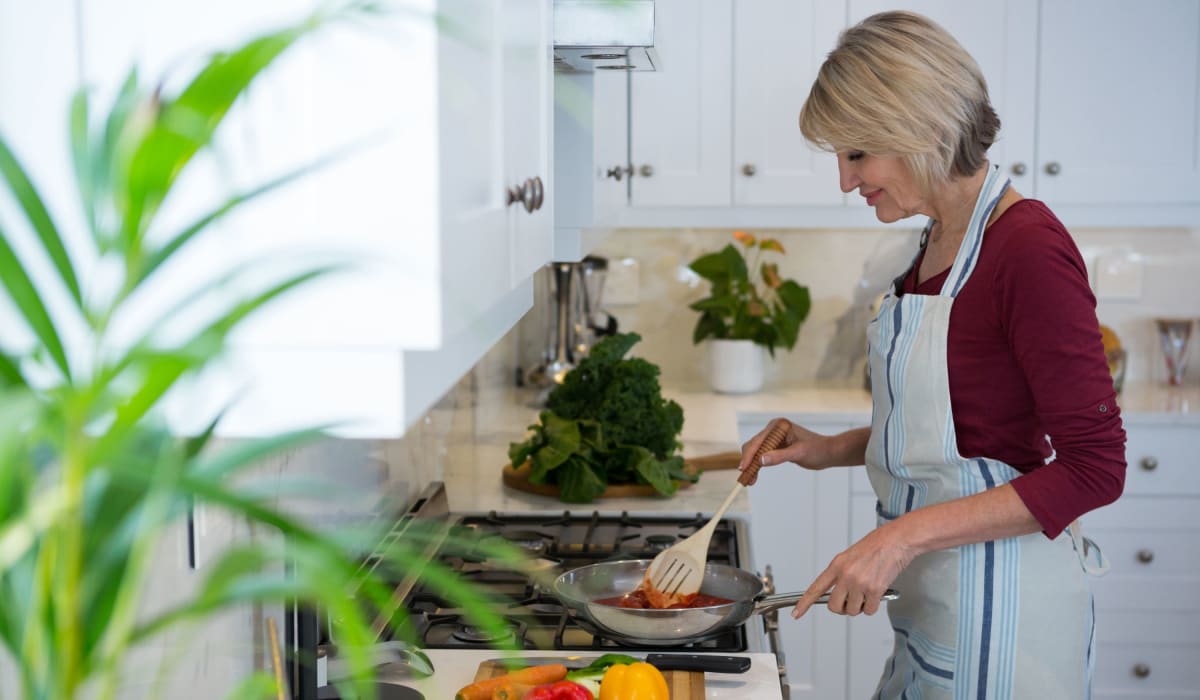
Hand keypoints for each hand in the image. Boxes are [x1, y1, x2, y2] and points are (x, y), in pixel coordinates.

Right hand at [736, 418, 835, 483]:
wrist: (829, 453)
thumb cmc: (818, 449)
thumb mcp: (799, 453)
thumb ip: (780, 456)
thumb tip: (761, 460)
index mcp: (778, 426)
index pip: (758, 441)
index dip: (749, 455)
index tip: (743, 468)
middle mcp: (773, 430)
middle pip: (754, 446)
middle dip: (748, 462)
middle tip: (743, 477)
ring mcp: (774, 439)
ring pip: (756, 453)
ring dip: (752, 466)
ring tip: (748, 481)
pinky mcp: (777, 447)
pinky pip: (763, 457)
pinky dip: (758, 467)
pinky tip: (754, 477)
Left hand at [792, 519, 915, 618]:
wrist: (896, 540)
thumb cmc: (876, 546)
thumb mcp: (849, 556)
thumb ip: (841, 573)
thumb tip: (837, 592)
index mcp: (837, 565)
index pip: (816, 588)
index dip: (804, 603)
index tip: (796, 614)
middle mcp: (846, 575)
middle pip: (834, 606)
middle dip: (842, 607)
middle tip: (850, 601)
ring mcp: (860, 583)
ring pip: (852, 611)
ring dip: (860, 606)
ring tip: (867, 592)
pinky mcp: (875, 590)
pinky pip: (869, 610)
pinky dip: (873, 606)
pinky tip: (877, 594)